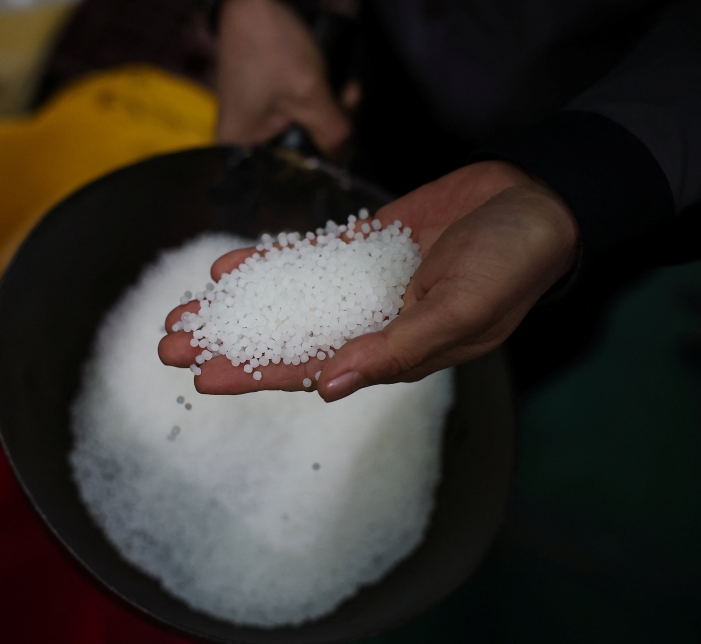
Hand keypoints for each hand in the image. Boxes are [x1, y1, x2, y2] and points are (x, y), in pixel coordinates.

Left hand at [158, 160, 579, 399]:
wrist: (533, 201)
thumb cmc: (511, 264)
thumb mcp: (460, 311)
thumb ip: (395, 349)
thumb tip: (327, 386)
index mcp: (390, 351)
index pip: (310, 369)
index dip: (255, 374)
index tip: (203, 376)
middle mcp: (367, 323)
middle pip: (283, 340)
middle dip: (227, 343)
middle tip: (168, 344)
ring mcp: (361, 285)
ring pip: (284, 302)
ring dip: (235, 309)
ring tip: (181, 312)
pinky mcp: (361, 247)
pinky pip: (304, 260)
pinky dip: (267, 264)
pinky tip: (225, 269)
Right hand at [215, 0, 351, 157]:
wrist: (251, 0)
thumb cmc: (270, 45)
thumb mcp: (308, 92)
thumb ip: (333, 133)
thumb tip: (346, 159)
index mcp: (238, 147)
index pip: (283, 177)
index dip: (316, 168)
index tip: (343, 148)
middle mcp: (239, 142)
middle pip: (293, 156)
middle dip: (327, 135)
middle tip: (349, 106)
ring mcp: (251, 122)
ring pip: (298, 135)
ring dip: (327, 116)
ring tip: (346, 90)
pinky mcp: (262, 105)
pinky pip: (294, 117)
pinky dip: (315, 106)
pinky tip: (333, 89)